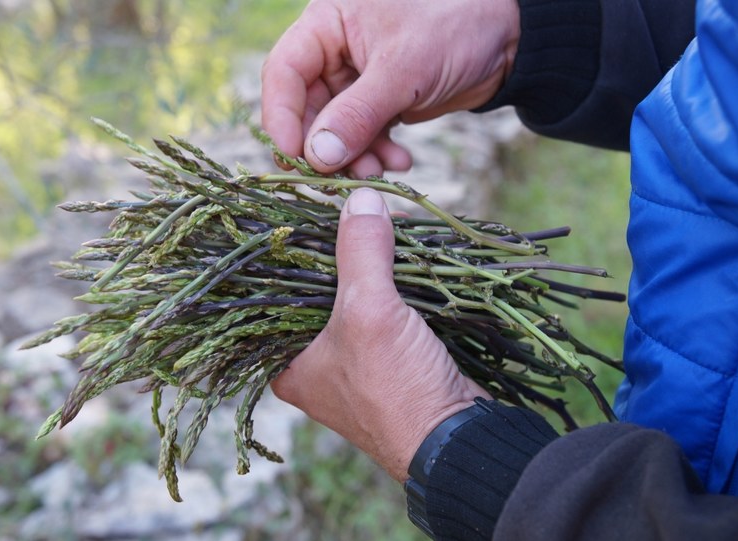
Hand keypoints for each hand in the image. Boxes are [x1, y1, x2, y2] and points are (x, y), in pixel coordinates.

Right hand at [261, 0, 519, 177]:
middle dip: (325, 146)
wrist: (507, 37)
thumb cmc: (454, 28)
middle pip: (307, 108)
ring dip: (354, 157)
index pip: (284, 73)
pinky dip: (377, 153)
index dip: (281, 117)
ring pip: (335, 129)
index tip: (293, 158)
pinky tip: (401, 161)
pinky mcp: (379, 102)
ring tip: (379, 172)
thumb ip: (357, 114)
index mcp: (327, 23)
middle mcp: (334, 51)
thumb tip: (317, 157)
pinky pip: (364, 136)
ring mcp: (356, 79)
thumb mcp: (403, 69)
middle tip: (338, 178)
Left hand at [271, 188, 489, 481]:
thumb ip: (360, 252)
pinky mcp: (392, 359)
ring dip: (375, 263)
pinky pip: (387, 309)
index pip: (278, 291)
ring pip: (358, 297)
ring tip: (384, 221)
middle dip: (343, 251)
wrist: (459, 440)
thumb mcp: (370, 314)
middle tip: (357, 210)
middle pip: (322, 290)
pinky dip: (398, 282)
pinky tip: (407, 250)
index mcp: (288, 363)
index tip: (313, 209)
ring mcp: (356, 362)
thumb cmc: (396, 389)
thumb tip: (360, 196)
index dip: (297, 247)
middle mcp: (315, 363)